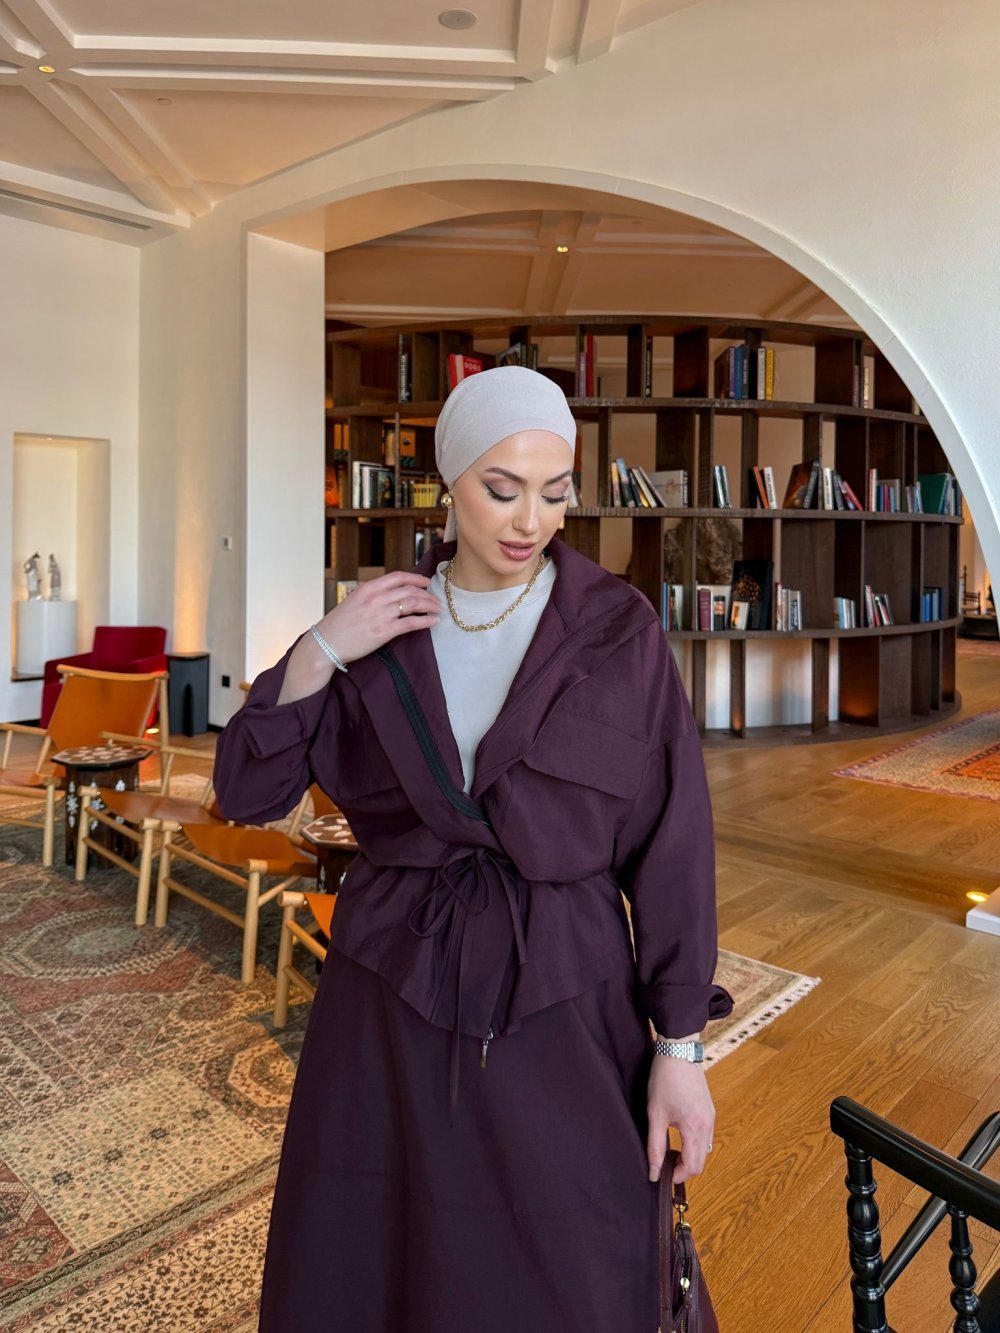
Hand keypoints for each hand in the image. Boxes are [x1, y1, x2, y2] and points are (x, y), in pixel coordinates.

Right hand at [317, 572, 441, 663]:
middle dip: (426, 594)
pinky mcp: (384, 631)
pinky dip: (426, 621)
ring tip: (437, 609)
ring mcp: (381, 614)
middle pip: (409, 590)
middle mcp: (376, 598)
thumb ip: (371, 595)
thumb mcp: (353, 601)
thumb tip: (390, 595)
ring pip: (413, 604)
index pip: (398, 577)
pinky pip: (411, 623)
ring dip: (429, 605)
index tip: (426, 582)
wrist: (326, 643)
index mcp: (368, 588)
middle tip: (435, 600)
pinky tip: (433, 621)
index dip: (416, 578)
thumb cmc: (338, 625)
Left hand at [646, 1057, 715, 1185]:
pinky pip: (705, 1136)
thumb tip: (654, 1172)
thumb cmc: (664, 1079)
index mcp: (696, 1128)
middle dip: (684, 1168)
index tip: (662, 1174)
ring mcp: (711, 1116)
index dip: (678, 1176)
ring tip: (669, 1150)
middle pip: (701, 1161)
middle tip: (664, 1164)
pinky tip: (678, 1136)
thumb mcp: (655, 1114)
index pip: (693, 1167)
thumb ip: (655, 1146)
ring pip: (704, 1149)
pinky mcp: (709, 1109)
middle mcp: (708, 1124)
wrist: (678, 1050)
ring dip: (689, 1156)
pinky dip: (694, 1143)